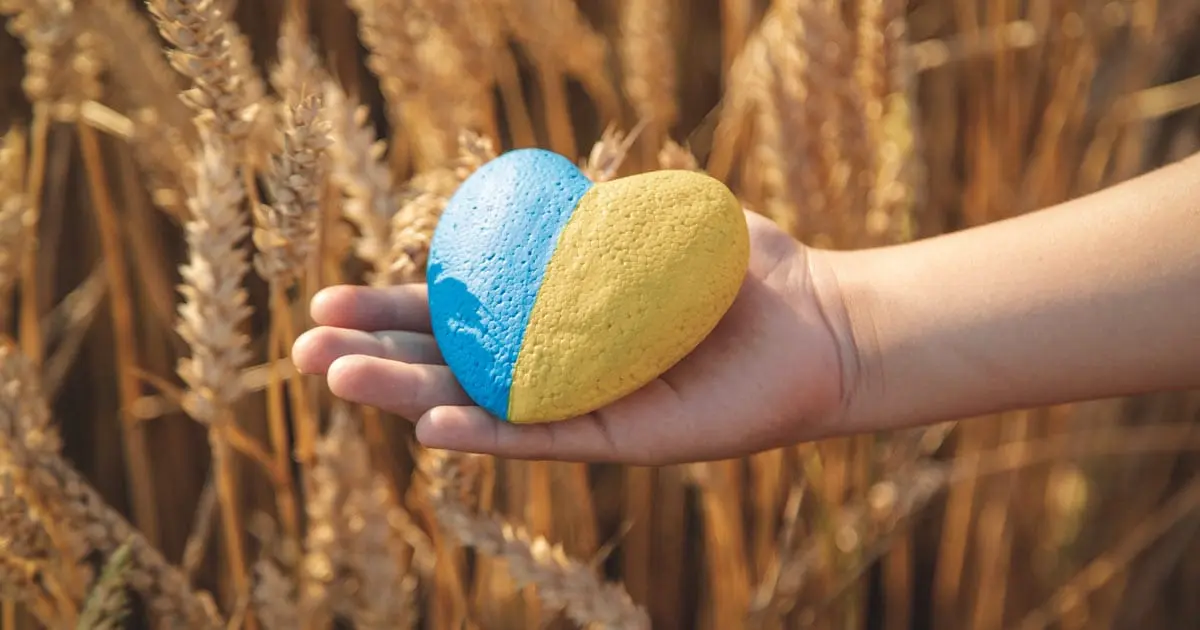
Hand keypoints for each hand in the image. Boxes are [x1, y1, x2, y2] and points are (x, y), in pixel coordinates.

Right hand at [292, 210, 850, 464]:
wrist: (824, 321)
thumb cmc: (747, 269)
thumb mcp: (661, 220)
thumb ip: (603, 211)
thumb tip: (552, 190)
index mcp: (559, 321)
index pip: (462, 318)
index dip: (396, 310)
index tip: (334, 294)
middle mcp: (561, 370)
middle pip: (450, 366)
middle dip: (374, 356)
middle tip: (303, 343)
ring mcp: (585, 407)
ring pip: (477, 407)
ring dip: (402, 397)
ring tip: (330, 375)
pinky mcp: (621, 439)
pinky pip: (542, 437)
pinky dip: (485, 432)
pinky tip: (429, 424)